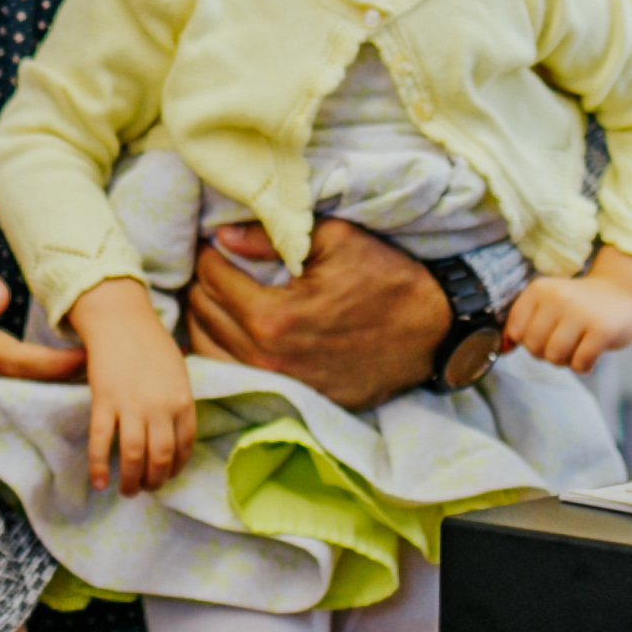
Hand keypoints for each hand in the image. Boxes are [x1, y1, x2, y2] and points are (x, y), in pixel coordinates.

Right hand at [70, 284, 200, 495]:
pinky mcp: (104, 401)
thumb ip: (179, 402)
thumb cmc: (151, 344)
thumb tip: (174, 433)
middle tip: (146, 488)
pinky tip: (99, 482)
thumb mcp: (178, 372)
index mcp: (183, 400)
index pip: (185, 446)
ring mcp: (131, 405)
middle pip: (160, 457)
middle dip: (154, 480)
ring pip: (133, 455)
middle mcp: (160, 407)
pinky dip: (99, 465)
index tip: (167, 476)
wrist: (120, 319)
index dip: (176, 468)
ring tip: (127, 491)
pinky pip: (101, 441)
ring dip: (131, 481)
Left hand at [180, 216, 450, 412]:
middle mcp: (266, 357)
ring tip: (218, 292)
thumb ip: (271, 238)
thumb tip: (224, 235)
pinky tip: (230, 326)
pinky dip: (220, 346)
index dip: (209, 252)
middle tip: (215, 263)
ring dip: (204, 315)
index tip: (217, 241)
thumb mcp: (336, 240)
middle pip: (201, 312)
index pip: (211, 277)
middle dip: (202, 281)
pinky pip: (230, 371)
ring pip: (207, 347)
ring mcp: (276, 382)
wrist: (429, 334)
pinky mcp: (288, 395)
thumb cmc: (386, 280)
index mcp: (273, 317)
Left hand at [504, 251, 631, 373]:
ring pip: (555, 357)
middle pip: (533, 348)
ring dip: (566, 360)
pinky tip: (592, 350)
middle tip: (565, 340)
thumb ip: (523, 325)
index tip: (545, 332)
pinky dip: (584, 365)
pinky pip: (580, 364)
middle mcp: (557, 298)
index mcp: (538, 290)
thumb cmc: (580, 305)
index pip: (515, 331)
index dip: (528, 340)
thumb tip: (501, 349)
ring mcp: (581, 314)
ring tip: (578, 345)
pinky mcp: (602, 330)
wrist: (624, 293)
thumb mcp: (548, 305)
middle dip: (547, 353)